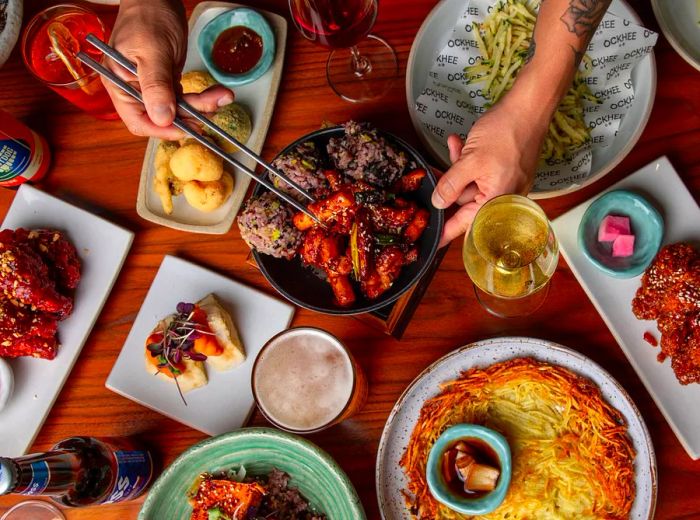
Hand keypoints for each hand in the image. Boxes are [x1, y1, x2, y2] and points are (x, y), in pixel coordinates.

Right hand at [105, 0, 233, 138]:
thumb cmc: (148, 16)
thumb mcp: (153, 52)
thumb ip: (156, 86)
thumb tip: (162, 118)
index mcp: (119, 84)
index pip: (139, 121)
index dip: (162, 130)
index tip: (187, 129)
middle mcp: (133, 89)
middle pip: (162, 118)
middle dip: (190, 115)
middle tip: (213, 108)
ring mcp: (151, 87)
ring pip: (178, 109)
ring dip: (202, 105)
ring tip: (222, 96)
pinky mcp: (166, 82)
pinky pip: (185, 98)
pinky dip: (202, 98)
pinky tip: (217, 93)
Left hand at [431, 92, 547, 247]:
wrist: (529, 108)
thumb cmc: (505, 133)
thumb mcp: (470, 160)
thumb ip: (451, 185)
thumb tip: (438, 203)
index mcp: (497, 201)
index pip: (466, 224)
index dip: (447, 230)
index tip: (433, 242)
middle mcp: (504, 197)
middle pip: (467, 202)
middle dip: (451, 185)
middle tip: (436, 172)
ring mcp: (505, 183)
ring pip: (471, 184)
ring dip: (459, 168)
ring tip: (456, 147)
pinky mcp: (504, 170)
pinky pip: (480, 172)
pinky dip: (469, 161)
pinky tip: (460, 143)